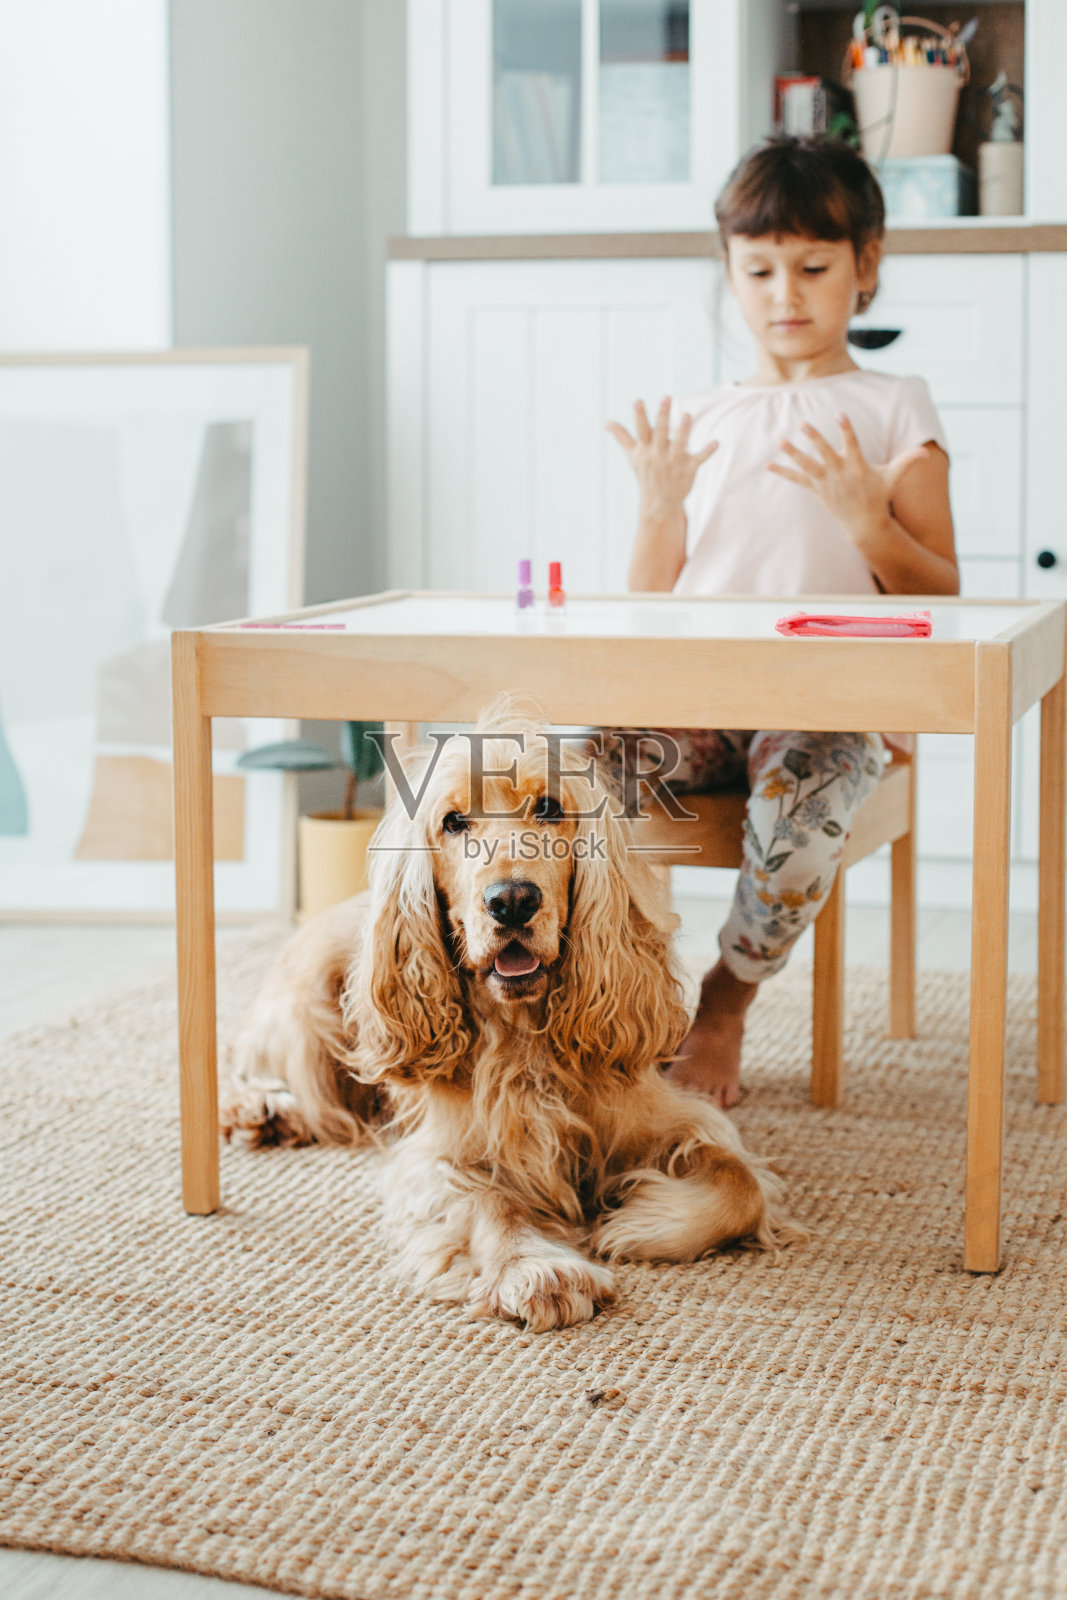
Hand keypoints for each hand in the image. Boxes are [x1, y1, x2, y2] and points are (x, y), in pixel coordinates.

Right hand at [605, 398, 717, 517]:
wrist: (658, 503)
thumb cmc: (646, 474)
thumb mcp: (632, 455)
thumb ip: (621, 436)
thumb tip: (604, 422)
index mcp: (646, 449)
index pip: (641, 430)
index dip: (639, 415)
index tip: (637, 401)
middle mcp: (659, 454)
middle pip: (661, 433)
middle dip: (663, 416)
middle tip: (666, 397)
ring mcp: (674, 462)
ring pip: (679, 444)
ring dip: (684, 430)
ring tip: (687, 415)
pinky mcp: (688, 469)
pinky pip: (698, 460)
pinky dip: (707, 452)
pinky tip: (716, 443)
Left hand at [766, 413, 929, 546]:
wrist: (865, 525)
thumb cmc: (879, 496)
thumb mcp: (893, 478)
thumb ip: (907, 461)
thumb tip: (926, 451)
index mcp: (857, 466)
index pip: (851, 443)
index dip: (846, 429)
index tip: (840, 414)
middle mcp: (840, 474)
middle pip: (825, 453)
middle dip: (814, 439)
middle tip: (803, 423)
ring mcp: (826, 483)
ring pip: (807, 466)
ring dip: (793, 454)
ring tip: (780, 440)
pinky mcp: (817, 490)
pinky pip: (797, 479)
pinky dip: (783, 472)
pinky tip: (767, 465)